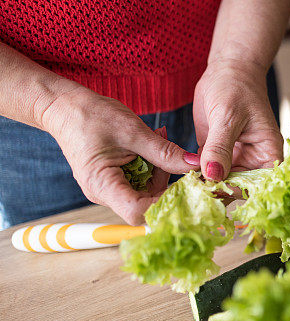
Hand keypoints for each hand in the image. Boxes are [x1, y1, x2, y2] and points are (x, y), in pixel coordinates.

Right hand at [42, 86, 198, 224]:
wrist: (65, 108)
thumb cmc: (92, 116)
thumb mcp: (134, 132)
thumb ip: (165, 153)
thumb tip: (194, 165)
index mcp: (102, 184)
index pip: (138, 212)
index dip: (164, 205)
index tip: (184, 187)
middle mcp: (103, 194)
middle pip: (145, 205)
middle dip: (166, 183)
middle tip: (174, 156)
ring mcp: (107, 190)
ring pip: (145, 194)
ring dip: (159, 172)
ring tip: (158, 142)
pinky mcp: (113, 182)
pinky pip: (139, 183)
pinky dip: (150, 168)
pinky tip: (151, 148)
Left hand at [192, 59, 282, 181]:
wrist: (227, 70)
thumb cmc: (236, 88)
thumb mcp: (228, 117)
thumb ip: (220, 147)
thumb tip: (212, 176)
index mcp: (268, 154)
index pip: (258, 184)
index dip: (239, 191)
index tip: (214, 192)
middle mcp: (253, 160)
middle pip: (238, 187)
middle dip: (218, 192)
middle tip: (194, 194)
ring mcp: (234, 158)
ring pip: (221, 182)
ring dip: (205, 186)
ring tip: (186, 189)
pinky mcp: (216, 154)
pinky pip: (207, 171)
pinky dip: (196, 176)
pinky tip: (184, 178)